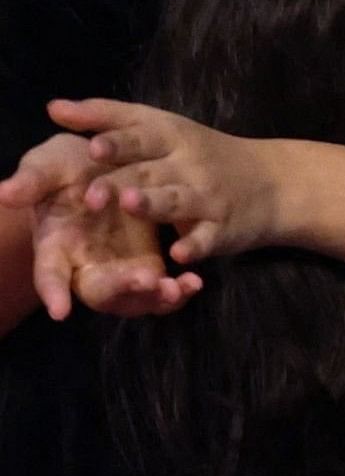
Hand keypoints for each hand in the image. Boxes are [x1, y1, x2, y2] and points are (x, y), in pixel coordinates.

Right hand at [3, 133, 198, 319]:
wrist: (103, 163)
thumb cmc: (65, 168)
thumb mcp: (47, 165)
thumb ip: (32, 180)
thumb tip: (3, 191)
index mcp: (55, 244)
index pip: (49, 274)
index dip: (52, 292)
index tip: (60, 312)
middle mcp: (84, 264)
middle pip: (98, 291)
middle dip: (121, 289)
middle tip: (147, 280)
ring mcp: (116, 268)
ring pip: (131, 298)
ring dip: (153, 298)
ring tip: (177, 288)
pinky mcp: (145, 264)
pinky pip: (159, 289)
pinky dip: (175, 291)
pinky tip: (194, 282)